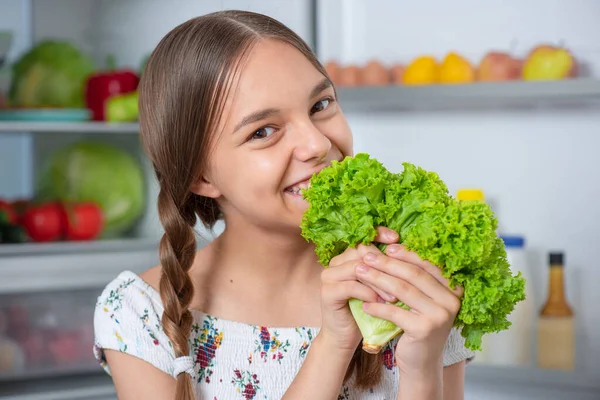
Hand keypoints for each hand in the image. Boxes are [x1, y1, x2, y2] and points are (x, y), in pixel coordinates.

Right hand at [319, 226, 399, 351]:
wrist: (346, 336)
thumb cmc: (368, 309)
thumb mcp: (380, 286)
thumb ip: (388, 269)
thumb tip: (412, 251)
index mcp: (348, 255)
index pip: (364, 237)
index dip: (380, 234)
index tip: (398, 239)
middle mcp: (336, 261)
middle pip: (362, 251)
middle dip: (385, 264)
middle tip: (403, 279)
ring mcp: (328, 276)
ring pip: (358, 268)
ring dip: (379, 282)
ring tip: (394, 296)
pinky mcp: (327, 292)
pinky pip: (350, 286)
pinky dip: (368, 293)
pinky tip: (380, 302)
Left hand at [356, 244, 462, 376]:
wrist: (421, 362)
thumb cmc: (419, 324)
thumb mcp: (423, 299)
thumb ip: (416, 277)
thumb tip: (393, 246)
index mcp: (455, 288)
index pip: (427, 264)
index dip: (406, 253)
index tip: (386, 247)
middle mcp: (452, 300)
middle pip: (413, 275)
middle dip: (388, 263)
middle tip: (367, 256)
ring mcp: (440, 315)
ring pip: (403, 290)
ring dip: (378, 279)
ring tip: (360, 273)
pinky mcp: (424, 329)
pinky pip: (395, 312)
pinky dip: (377, 306)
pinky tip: (364, 303)